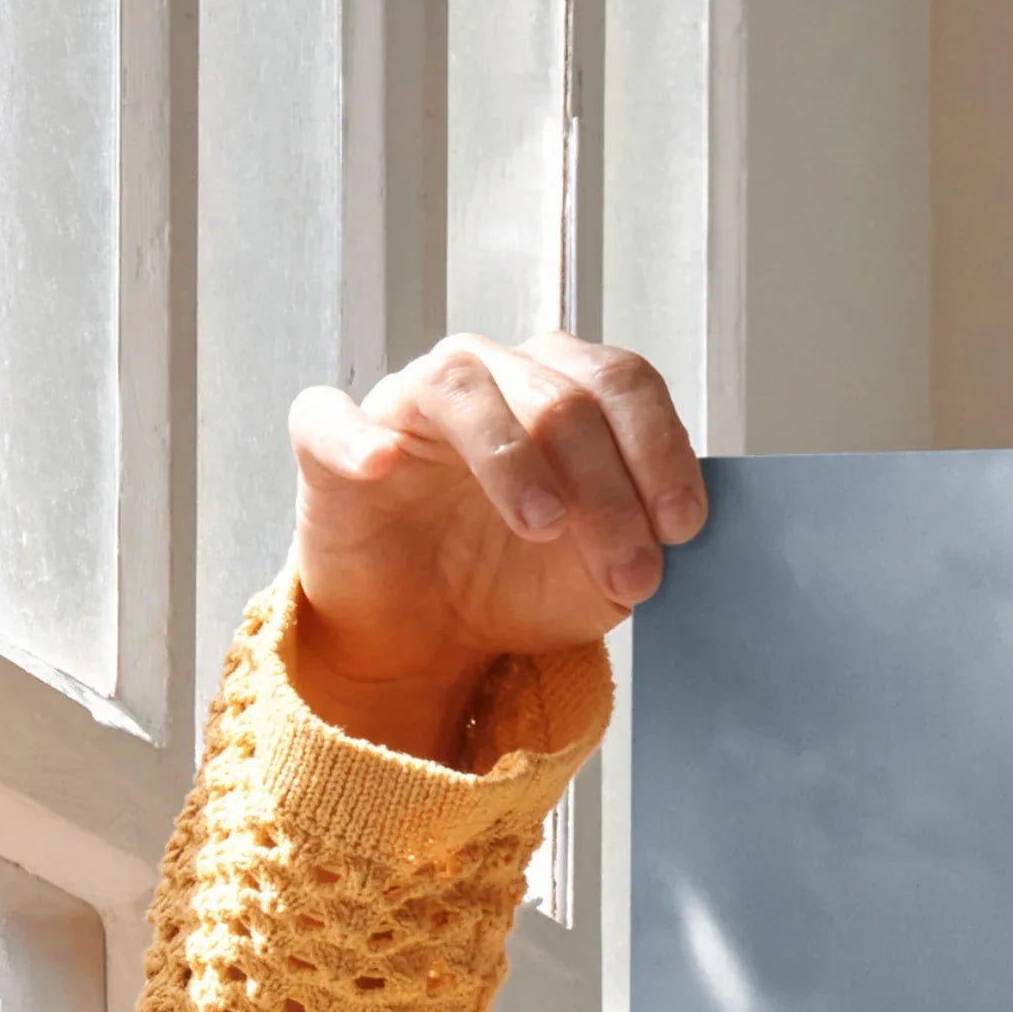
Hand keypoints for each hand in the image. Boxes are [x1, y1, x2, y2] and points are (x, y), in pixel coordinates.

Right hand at [284, 334, 704, 761]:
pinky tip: (383, 464)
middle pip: (560, 396)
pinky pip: (330, 417)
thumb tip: (671, 531)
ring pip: (463, 388)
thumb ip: (640, 541)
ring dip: (513, 458)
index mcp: (563, 390)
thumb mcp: (601, 575)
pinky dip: (356, 436)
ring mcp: (409, 402)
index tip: (681, 528)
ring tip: (543, 526)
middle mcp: (490, 376)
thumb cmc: (517, 582)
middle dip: (607, 490)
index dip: (660, 450)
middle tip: (629, 572)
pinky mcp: (331, 443)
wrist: (431, 634)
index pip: (622, 383)